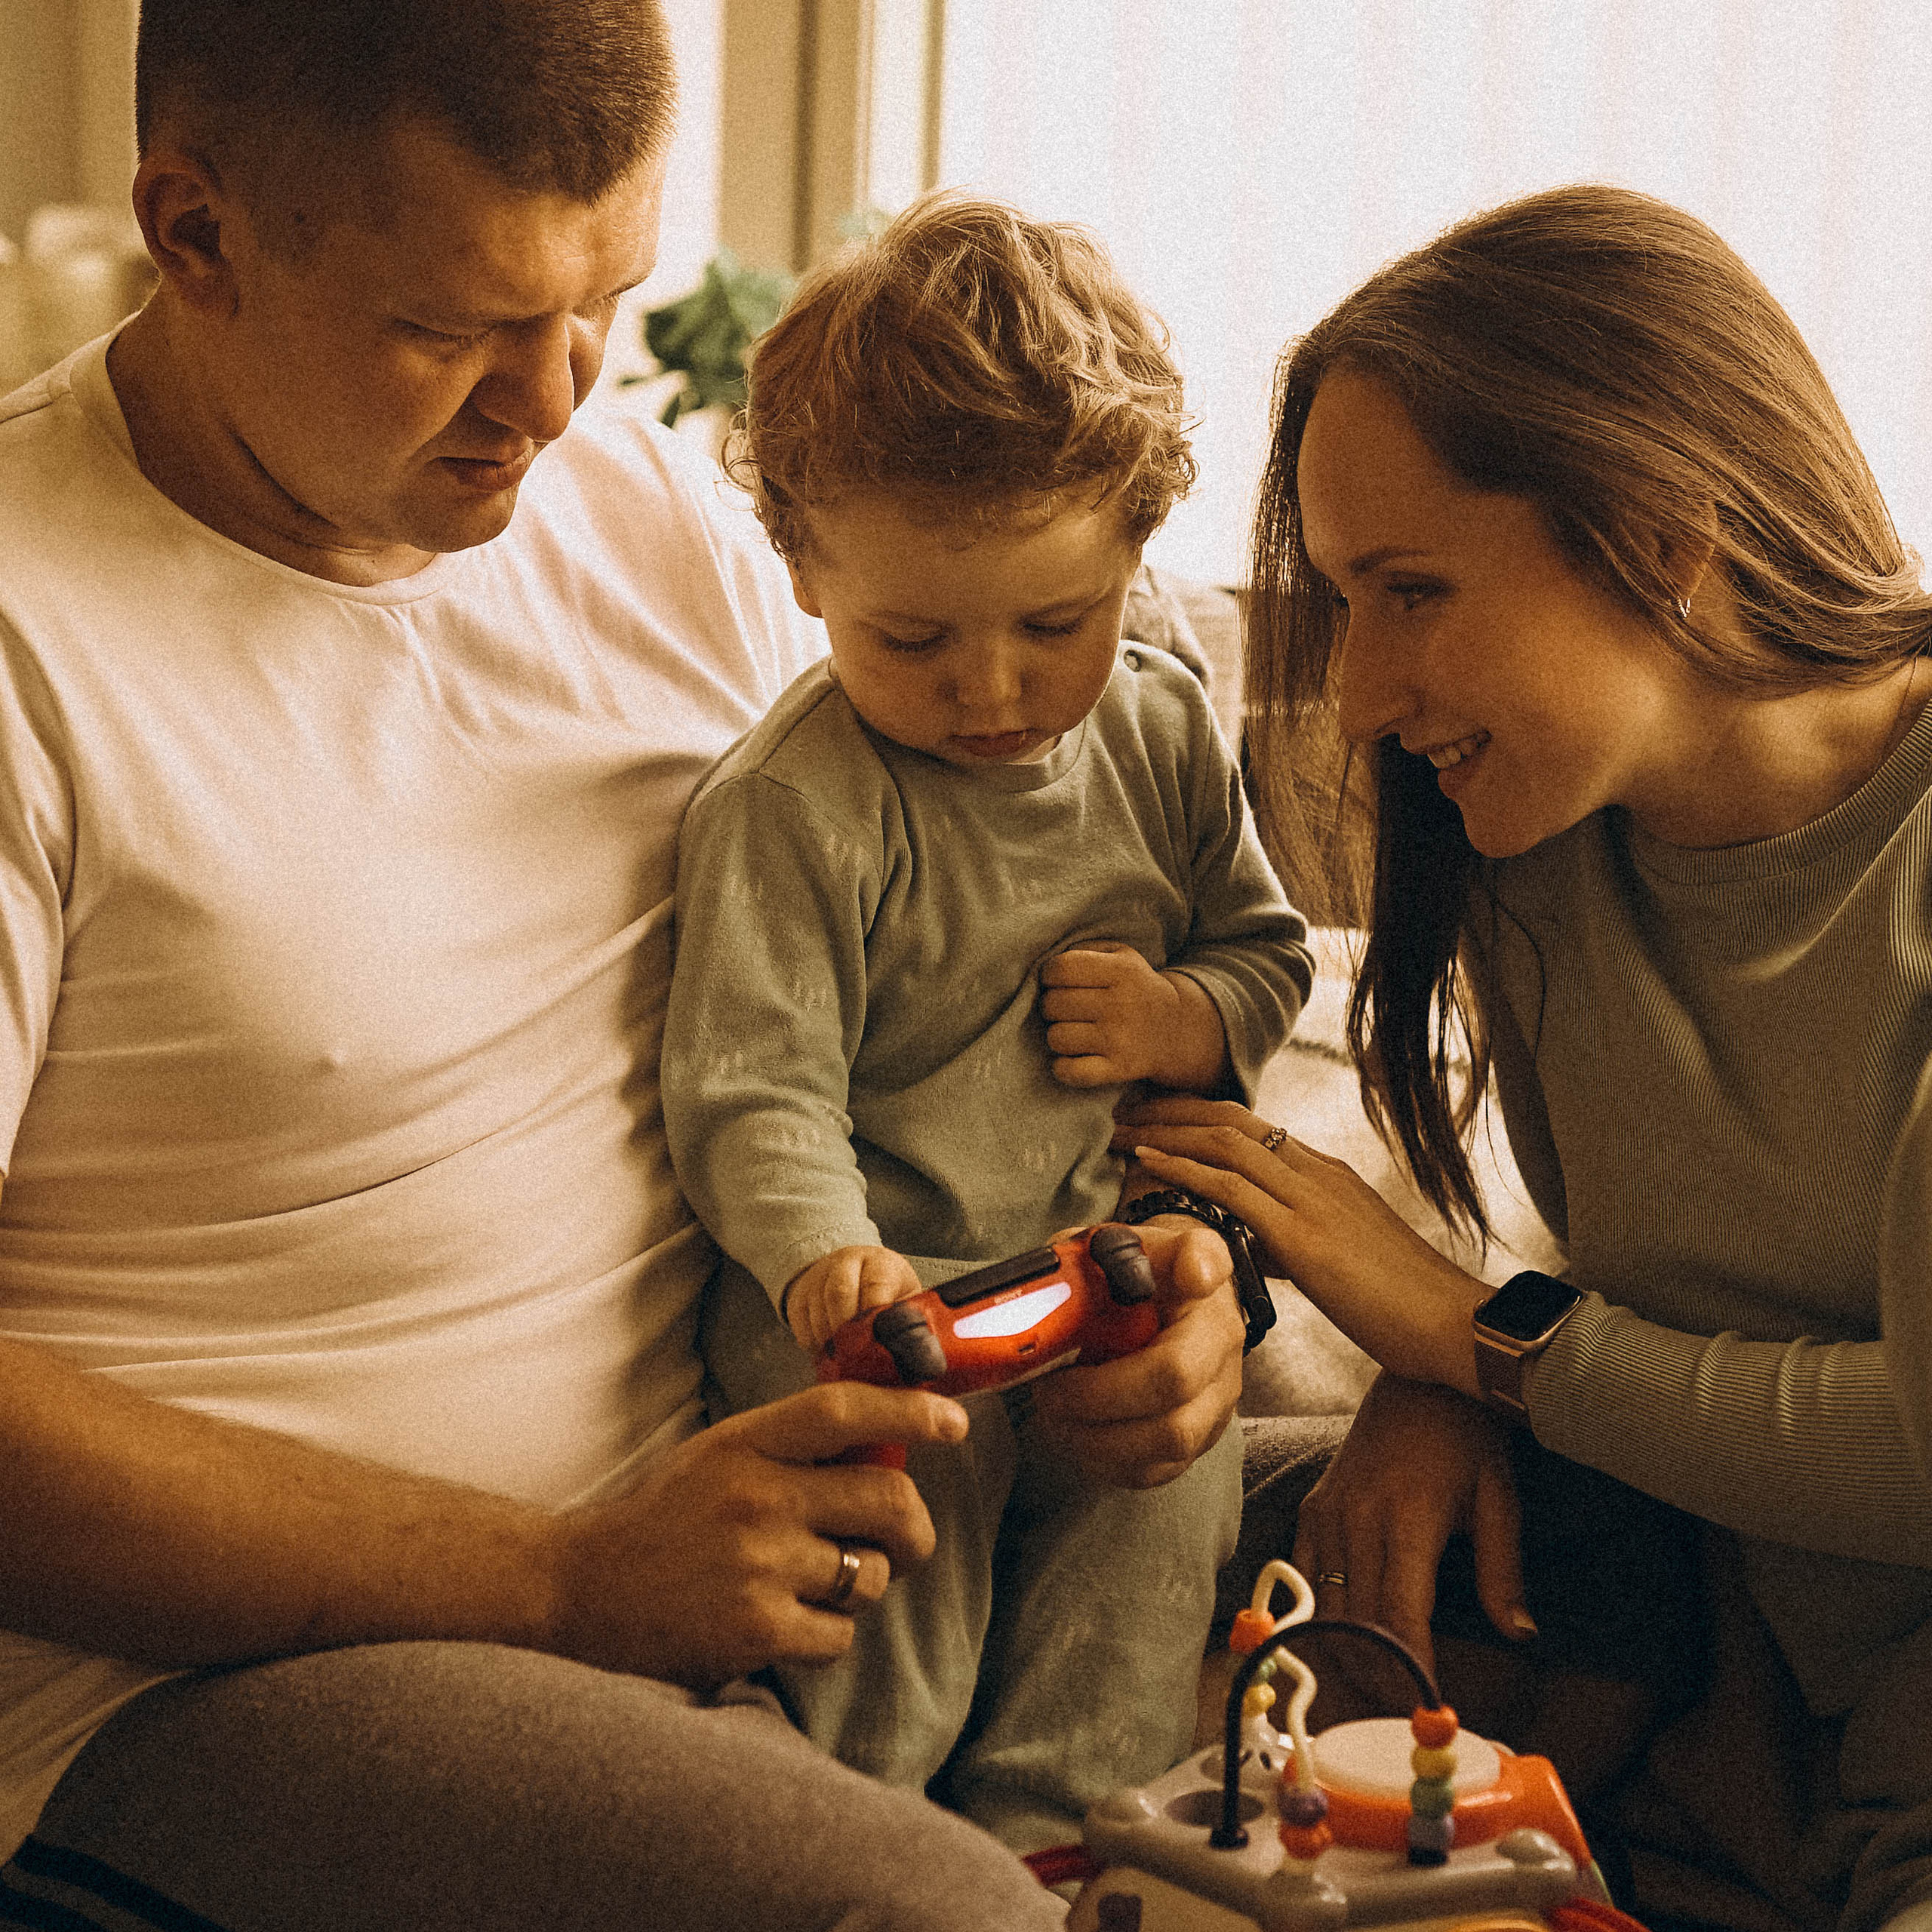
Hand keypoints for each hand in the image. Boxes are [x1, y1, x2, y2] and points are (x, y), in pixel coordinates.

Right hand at [547, 1380, 968, 1687]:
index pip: (844, 1412)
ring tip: (816, 1584)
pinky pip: (840, 1634)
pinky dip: (827, 1633)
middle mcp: (756, 1497)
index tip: (953, 1423)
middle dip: (915, 1529)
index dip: (909, 1413)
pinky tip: (786, 1621)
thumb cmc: (665, 1518)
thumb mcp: (721, 1455)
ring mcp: (758, 1565)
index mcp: (746, 1444)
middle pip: (886, 1501)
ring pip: (871, 1574)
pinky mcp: (755, 1629)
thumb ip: (793, 1447)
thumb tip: (889, 1445)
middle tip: (909, 1541)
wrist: (579, 1590)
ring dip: (862, 1584)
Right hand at [784, 1244, 924, 1352]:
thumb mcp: (905, 1295)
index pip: (874, 1285)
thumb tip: (917, 1350)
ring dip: (831, 1341)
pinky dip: (814, 1344)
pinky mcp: (799, 1294)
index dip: (873, 1315)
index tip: (878, 1341)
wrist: (852, 1271)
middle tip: (858, 1355)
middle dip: (847, 1330)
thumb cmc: (887, 1291)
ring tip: (846, 1357)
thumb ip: (910, 1317)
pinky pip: (800, 1325)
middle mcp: (845, 1262)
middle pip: (838, 1294)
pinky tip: (830, 1351)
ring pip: (817, 1311)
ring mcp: (818, 1276)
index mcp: (879, 1262)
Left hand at [1031, 1216, 1242, 1487]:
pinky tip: (1076, 1437)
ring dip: (1097, 1439)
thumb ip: (1106, 1249)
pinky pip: (1157, 1470)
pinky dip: (1107, 1462)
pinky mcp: (1198, 1441)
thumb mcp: (1117, 1247)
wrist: (1164, 1307)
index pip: (1207, 1268)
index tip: (1186, 1274)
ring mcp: (1217, 1401)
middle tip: (1050, 1390)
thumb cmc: (1132, 1281)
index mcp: (1201, 1286)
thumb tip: (1094, 1259)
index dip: (1198, 1270)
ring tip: (1055, 1418)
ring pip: (1170, 1442)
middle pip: (1176, 1384)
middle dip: (1098, 1397)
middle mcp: (1223, 1346)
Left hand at [1040, 943, 1228, 1091]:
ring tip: (1072, 1030)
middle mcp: (1122, 1004)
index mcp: (1121, 971)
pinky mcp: (1119, 1069)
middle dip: (1051, 1005)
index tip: (1057, 981)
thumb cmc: (1135, 987)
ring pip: (1057, 1038)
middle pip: (1053, 1004)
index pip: (1061, 969)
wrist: (1176, 1028)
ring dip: (1058, 1035)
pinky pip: (1072, 1072)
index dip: (1049, 975)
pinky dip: (1063, 1068)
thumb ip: (1085, 949)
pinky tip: (1071, 1058)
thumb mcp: (1121, 954)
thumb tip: (1049, 964)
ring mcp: (1120, 1039)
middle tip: (1066, 1008)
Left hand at [1113, 1094, 1485, 1391]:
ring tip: (1122, 1132)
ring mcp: (1313, 1199)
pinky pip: (1232, 1187)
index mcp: (1328, 1174)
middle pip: (1231, 1120)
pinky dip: (1183, 1168)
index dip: (1198, 1116)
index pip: (1252, 1127)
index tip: (1156, 1118)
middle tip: (1126, 1112)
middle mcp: (1319, 1173)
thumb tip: (1248, 1245)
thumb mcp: (1339, 1259)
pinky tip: (1147, 1165)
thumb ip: (1291, 1243)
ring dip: (1165, 1132)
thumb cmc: (1402, 1304)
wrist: (1455, 1326)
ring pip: (1225, 1142)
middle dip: (1172, 1110)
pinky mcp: (1306, 1235)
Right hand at [1293, 1372, 1530, 1676]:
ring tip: (1379, 1690)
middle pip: (1358, 1622)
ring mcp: (1328, 1511)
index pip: (1399, 1615)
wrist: (1416, 1381)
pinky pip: (1305, 1577)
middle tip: (1404, 1713)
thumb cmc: (1466, 1437)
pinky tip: (1343, 1643)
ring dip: (1349, 1655)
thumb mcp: (1499, 1497)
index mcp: (1408, 1517)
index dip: (1409, 1668)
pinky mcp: (1312, 1507)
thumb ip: (1502, 1569)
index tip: (1427, 1704)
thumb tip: (1520, 1635)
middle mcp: (1358, 1516)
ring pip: (1326, 1607)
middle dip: (1380, 1677)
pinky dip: (1319, 1616)